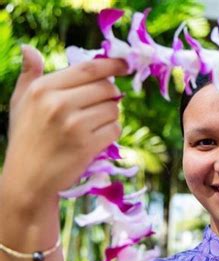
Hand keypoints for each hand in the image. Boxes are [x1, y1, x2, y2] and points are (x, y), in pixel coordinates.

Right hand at [3, 45, 127, 206]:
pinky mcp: (87, 145)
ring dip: (110, 116)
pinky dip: (111, 133)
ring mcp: (74, 125)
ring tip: (93, 125)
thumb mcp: (21, 103)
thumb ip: (29, 75)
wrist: (28, 179)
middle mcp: (58, 103)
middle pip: (106, 88)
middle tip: (101, 105)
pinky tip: (96, 139)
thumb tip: (29, 49)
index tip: (125, 64)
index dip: (112, 65)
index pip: (88, 69)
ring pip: (114, 109)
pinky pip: (115, 129)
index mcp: (43, 89)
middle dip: (111, 95)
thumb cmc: (27, 138)